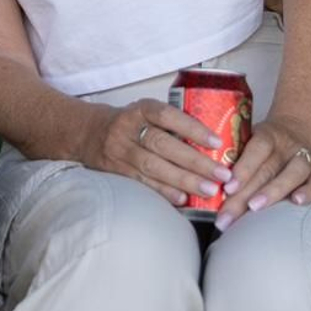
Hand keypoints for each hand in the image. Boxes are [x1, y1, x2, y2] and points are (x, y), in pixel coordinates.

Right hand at [79, 99, 236, 207]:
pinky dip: (164, 192)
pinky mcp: (116, 172)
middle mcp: (128, 128)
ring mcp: (120, 151)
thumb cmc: (130, 124)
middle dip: (195, 161)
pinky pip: (142, 184)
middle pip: (162, 145)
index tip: (217, 142)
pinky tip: (183, 200)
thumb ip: (172, 124)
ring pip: (153, 166)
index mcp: (140, 109)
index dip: (192, 128)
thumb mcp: (146, 113)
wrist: (87, 133)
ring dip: (183, 180)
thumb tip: (216, 145)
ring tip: (209, 190)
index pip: (167, 115)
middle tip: (222, 174)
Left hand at [215, 114, 310, 229]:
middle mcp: (286, 146)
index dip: (242, 169)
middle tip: (226, 216)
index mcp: (267, 136)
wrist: (300, 127)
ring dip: (273, 191)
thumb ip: (236, 155)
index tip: (227, 188)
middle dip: (244, 195)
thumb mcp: (251, 138)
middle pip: (266, 170)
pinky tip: (297, 202)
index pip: (255, 150)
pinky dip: (309, 192)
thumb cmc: (266, 141)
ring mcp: (304, 158)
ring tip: (255, 208)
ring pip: (292, 174)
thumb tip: (205, 182)